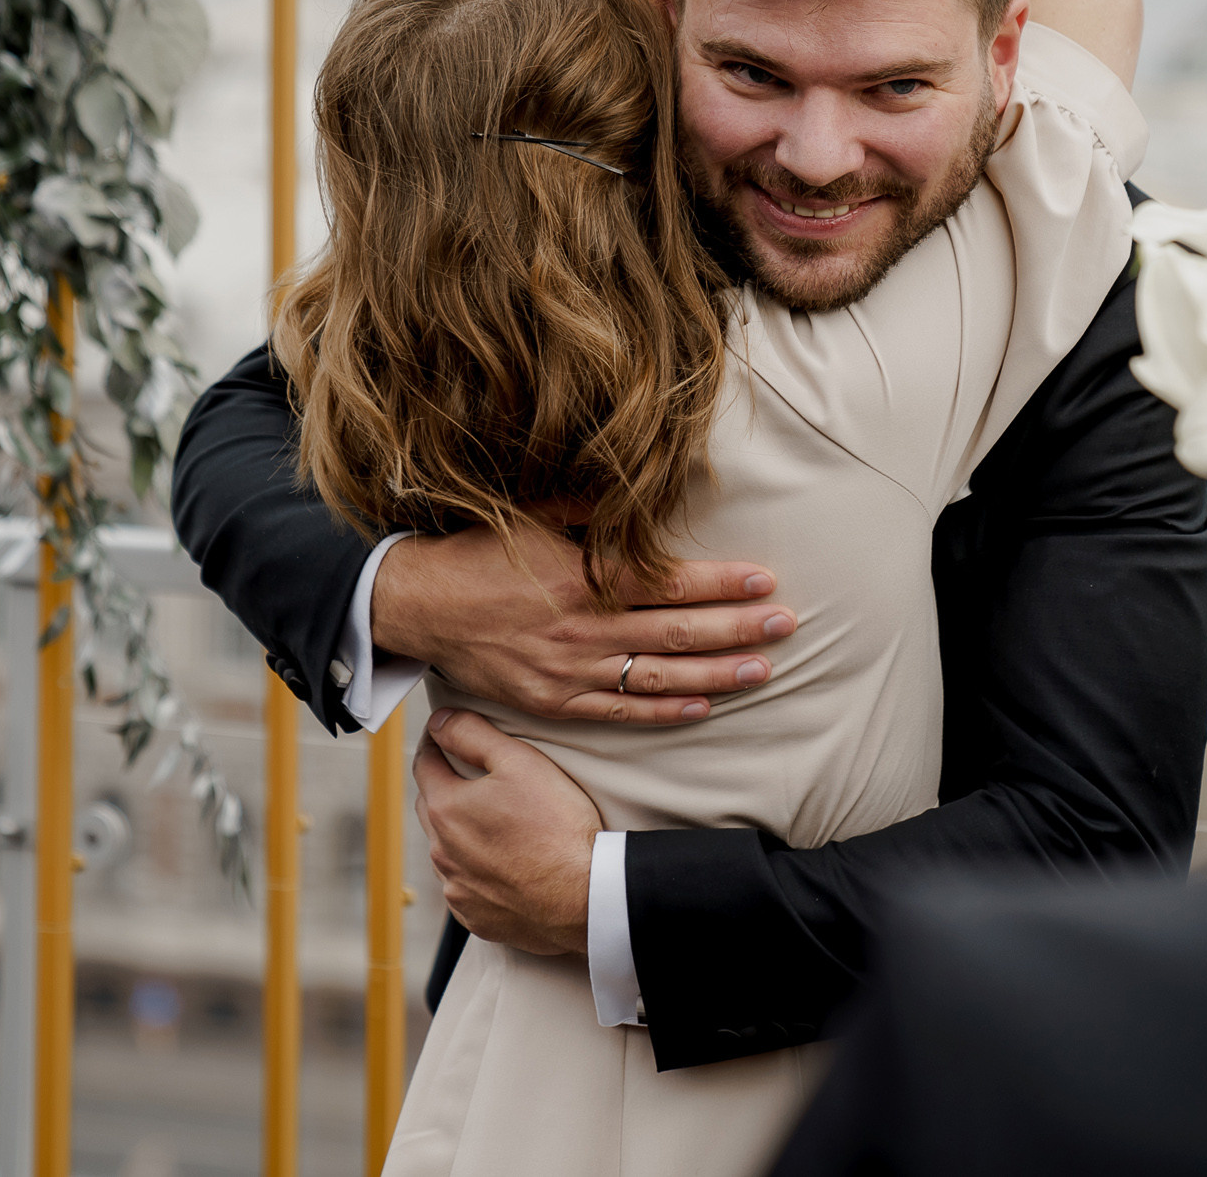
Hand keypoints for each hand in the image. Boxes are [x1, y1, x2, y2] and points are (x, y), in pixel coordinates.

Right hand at [372, 515, 794, 725]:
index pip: (671, 582)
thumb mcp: (536, 514)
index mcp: (584, 577)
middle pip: (678, 632)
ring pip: (660, 678)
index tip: (764, 582)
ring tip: (763, 671)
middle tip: (787, 626)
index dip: (723, 584)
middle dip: (738, 629)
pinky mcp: (554, 702)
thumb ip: (596, 511)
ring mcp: (570, 671)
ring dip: (717, 676)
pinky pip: (621, 713)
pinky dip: (666, 713)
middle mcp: (584, 628)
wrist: (419, 604)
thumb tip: (647, 494)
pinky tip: (704, 707)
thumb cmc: (481, 551)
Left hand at [413, 709, 599, 955]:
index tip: (446, 733)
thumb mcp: (519, 761)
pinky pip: (466, 888)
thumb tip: (440, 721)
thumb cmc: (557, 826)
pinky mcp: (475, 917)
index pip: (425, 764)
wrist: (585, 895)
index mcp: (446, 809)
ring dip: (461, 833)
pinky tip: (504, 865)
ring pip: (448, 850)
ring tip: (494, 823)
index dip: (436, 742)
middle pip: (432, 807)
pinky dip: (477, 872)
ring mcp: (457, 889)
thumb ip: (472, 734)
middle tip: (472, 775)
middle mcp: (442, 852)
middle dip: (445, 786)